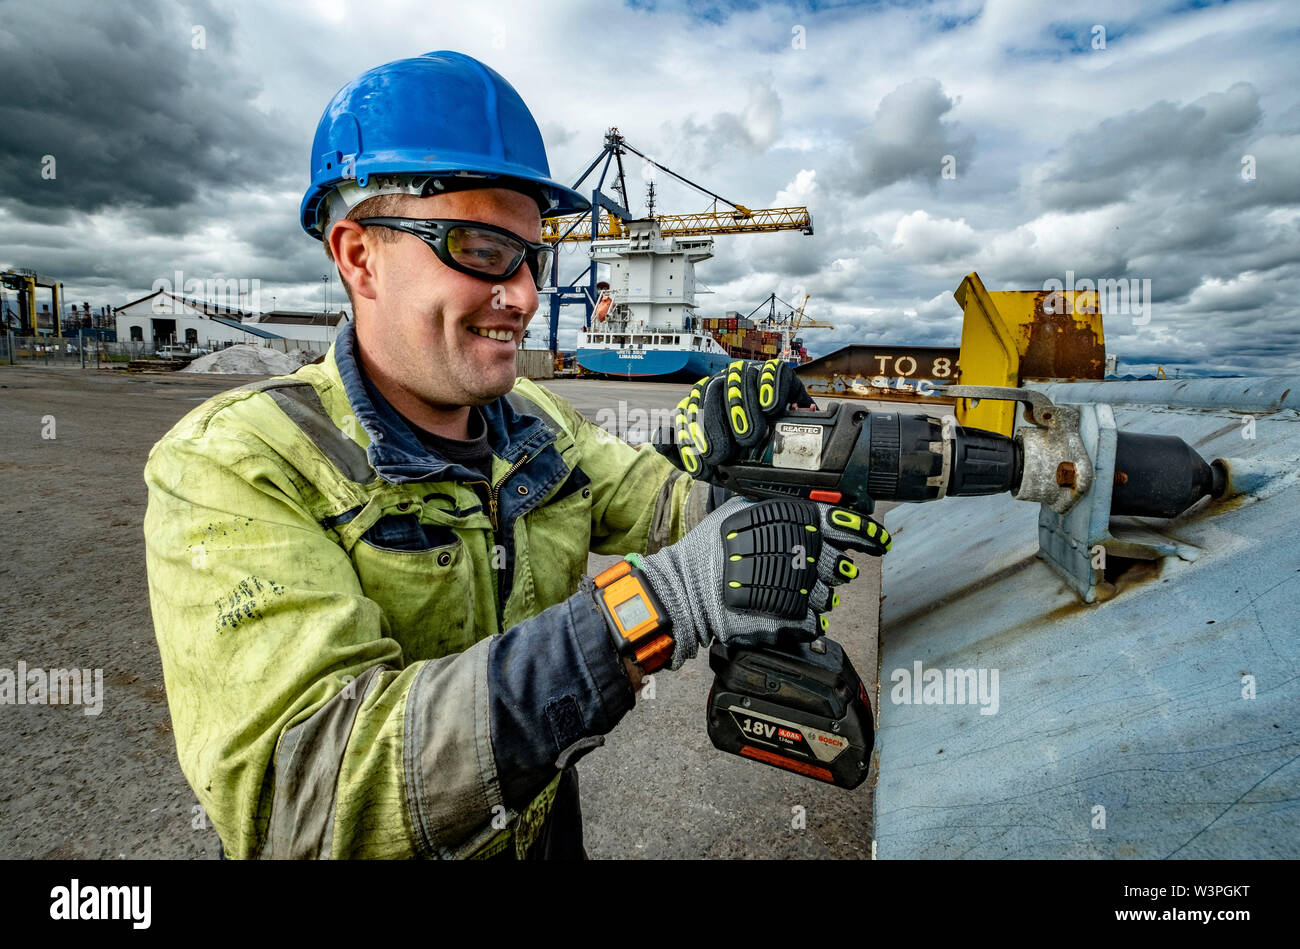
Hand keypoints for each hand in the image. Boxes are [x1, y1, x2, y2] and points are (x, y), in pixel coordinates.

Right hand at [635, 496, 889, 669]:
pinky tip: (787, 613)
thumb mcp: (741, 510)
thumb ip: (777, 510)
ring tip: (792, 593)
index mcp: (798, 524)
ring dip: (817, 595)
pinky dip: (805, 619)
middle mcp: (806, 556)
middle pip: (841, 565)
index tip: (879, 542)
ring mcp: (802, 591)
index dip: (869, 535)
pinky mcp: (793, 622)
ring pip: (829, 596)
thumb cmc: (711, 549)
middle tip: (816, 570)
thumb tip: (803, 506)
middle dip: (834, 569)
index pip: (849, 525)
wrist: (690, 589)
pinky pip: (814, 622)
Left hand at [668, 359, 814, 478]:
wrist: (780, 460)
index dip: (694, 434)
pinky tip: (769, 408)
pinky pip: (772, 373)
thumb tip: (658, 437)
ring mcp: (749, 375)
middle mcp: (723, 383)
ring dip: (742, 410)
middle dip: (716, 425)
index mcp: (703, 400)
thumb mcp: (711, 463)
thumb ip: (681, 453)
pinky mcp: (777, 373)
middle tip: (725, 454)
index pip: (691, 407)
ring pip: (739, 381)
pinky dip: (770, 389)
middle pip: (711, 392)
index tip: (704, 460)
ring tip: (749, 438)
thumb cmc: (742, 457)